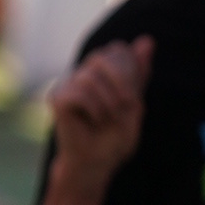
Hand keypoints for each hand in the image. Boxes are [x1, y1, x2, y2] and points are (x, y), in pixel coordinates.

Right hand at [45, 35, 152, 198]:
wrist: (96, 164)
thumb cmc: (114, 138)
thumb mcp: (135, 103)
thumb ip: (138, 73)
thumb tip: (147, 39)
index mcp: (103, 72)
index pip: (118, 50)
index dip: (131, 69)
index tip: (134, 98)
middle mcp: (84, 73)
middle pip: (103, 56)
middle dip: (121, 80)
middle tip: (127, 105)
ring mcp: (68, 84)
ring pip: (90, 76)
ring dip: (108, 100)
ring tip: (109, 118)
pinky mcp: (57, 98)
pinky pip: (78, 92)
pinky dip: (93, 108)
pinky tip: (95, 121)